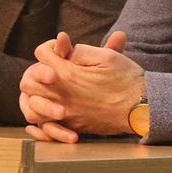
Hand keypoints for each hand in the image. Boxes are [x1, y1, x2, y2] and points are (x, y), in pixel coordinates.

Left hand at [20, 31, 140, 142]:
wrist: (142, 109)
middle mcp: (62, 96)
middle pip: (29, 81)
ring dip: (37, 95)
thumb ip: (82, 51)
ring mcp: (66, 113)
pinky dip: (44, 117)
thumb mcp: (107, 56)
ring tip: (50, 88)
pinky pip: (46, 125)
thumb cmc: (127, 81)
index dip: (50, 46)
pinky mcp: (73, 126)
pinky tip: (50, 110)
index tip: (62, 47)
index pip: (41, 54)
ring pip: (33, 106)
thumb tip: (67, 50)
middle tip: (52, 67)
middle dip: (38, 70)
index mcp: (68, 75)